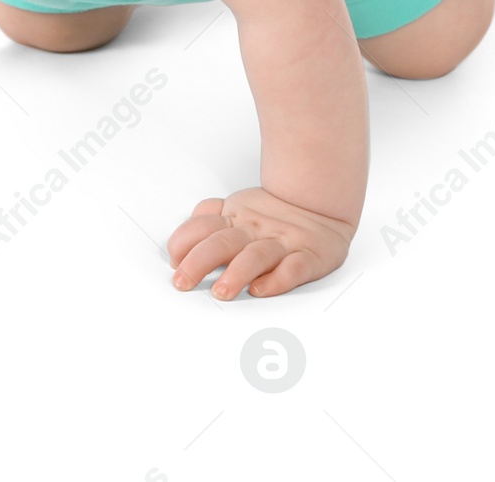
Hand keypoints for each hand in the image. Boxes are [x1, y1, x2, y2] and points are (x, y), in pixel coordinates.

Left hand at [167, 186, 355, 299]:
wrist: (320, 203)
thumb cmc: (272, 214)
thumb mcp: (236, 208)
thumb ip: (208, 219)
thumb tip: (178, 246)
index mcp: (235, 218)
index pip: (202, 227)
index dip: (184, 243)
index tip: (173, 263)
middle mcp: (254, 230)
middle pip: (222, 242)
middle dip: (198, 262)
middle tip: (183, 282)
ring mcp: (281, 242)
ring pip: (256, 256)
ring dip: (236, 273)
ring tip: (222, 292)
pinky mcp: (307, 256)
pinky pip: (293, 269)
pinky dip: (276, 280)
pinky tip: (260, 290)